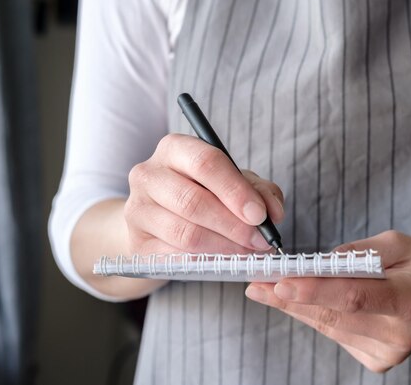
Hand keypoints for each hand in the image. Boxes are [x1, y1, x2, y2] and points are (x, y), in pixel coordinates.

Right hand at [124, 133, 284, 254]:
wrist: (160, 221)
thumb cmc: (202, 193)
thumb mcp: (233, 183)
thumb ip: (259, 191)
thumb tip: (273, 213)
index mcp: (174, 148)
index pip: (206, 163)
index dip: (236, 191)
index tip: (260, 215)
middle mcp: (148, 174)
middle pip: (194, 202)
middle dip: (234, 226)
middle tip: (260, 241)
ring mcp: (137, 210)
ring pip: (186, 234)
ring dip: (224, 248)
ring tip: (246, 252)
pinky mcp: (137, 244)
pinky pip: (176, 258)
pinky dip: (206, 262)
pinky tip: (224, 261)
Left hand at [245, 231, 410, 372]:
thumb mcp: (400, 243)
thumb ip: (357, 253)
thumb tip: (315, 264)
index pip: (355, 297)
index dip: (315, 290)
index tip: (279, 282)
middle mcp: (400, 334)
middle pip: (333, 315)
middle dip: (289, 297)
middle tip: (256, 282)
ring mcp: (388, 354)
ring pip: (329, 326)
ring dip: (294, 306)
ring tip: (264, 289)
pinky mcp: (377, 361)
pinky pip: (336, 333)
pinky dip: (315, 314)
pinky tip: (297, 300)